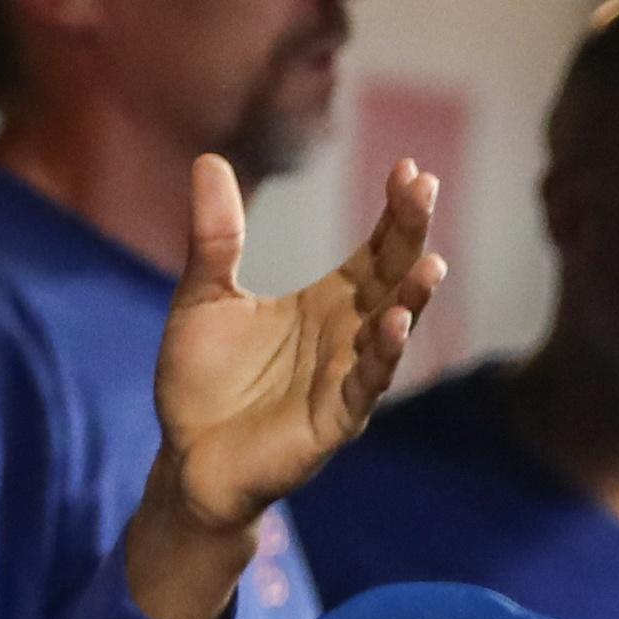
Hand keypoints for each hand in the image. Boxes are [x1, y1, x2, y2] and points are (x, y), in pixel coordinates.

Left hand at [150, 153, 442, 531]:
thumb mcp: (203, 296)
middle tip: (424, 190)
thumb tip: (209, 159)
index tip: (408, 169)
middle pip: (391, 278)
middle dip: (410, 236)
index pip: (374, 251)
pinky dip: (383, 355)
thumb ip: (215, 237)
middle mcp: (348, 336)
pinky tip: (393, 323)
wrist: (187, 458)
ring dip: (413, 298)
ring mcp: (347, 377)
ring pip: (393, 331)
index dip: (393, 213)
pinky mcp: (335, 419)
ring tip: (430, 263)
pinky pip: (367, 384)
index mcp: (326, 304)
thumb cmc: (202, 382)